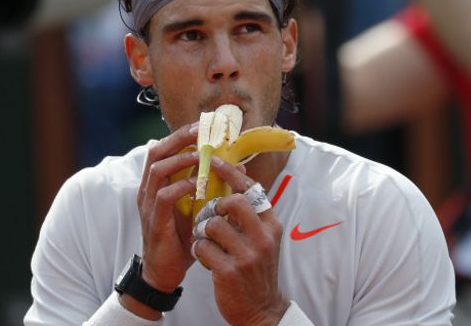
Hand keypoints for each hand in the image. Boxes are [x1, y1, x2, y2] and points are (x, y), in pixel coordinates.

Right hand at [138, 122, 198, 292]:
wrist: (164, 273)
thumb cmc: (180, 238)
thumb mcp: (193, 208)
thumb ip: (204, 187)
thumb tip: (230, 166)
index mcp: (155, 185)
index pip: (162, 150)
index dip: (179, 135)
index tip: (200, 125)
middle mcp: (147, 190)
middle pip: (156, 152)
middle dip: (178, 139)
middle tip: (200, 132)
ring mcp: (148, 205)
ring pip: (158, 170)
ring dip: (181, 159)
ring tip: (201, 155)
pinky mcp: (154, 221)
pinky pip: (164, 196)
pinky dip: (182, 186)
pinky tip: (197, 185)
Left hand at [192, 158, 289, 325]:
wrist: (260, 310)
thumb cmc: (256, 269)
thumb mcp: (261, 239)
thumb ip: (251, 214)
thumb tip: (238, 179)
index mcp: (271, 225)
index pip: (252, 190)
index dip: (231, 173)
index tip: (214, 160)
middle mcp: (263, 238)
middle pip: (234, 202)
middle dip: (216, 205)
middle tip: (211, 216)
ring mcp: (247, 255)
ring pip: (213, 224)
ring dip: (203, 231)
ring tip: (206, 241)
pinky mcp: (229, 271)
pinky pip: (203, 247)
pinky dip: (198, 249)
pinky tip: (204, 257)